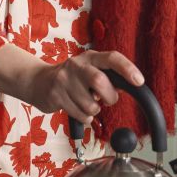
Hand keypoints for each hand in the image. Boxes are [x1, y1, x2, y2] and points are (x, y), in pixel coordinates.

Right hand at [0, 48, 145, 123]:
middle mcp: (76, 65)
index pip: (111, 58)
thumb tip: (127, 86)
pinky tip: (76, 109)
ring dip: (94, 111)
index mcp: (89, 58)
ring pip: (91, 105)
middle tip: (106, 100)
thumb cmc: (72, 78)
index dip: (127, 69)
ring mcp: (63, 80)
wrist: (37, 81)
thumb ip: (107, 76)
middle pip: (99, 81)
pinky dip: (84, 118)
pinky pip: (80, 115)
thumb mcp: (88, 70)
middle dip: (108, 97)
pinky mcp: (55, 96)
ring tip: (86, 104)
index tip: (139, 81)